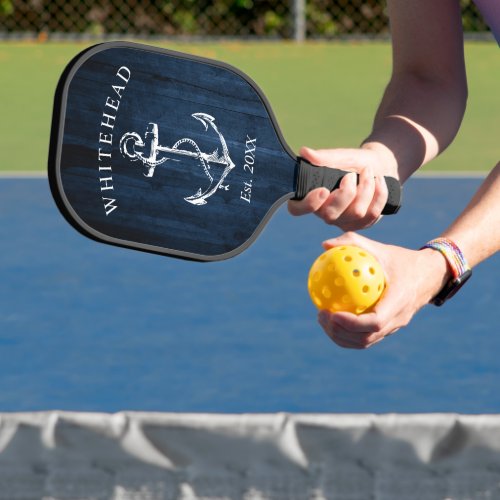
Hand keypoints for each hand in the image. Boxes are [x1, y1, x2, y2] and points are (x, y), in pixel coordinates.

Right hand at [288, 145, 397, 230]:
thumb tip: (304, 152)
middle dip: (346, 193)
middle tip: (351, 175)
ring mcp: (343, 221)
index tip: (323, 190)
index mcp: (312, 196)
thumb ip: (324, 157)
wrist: (379, 167)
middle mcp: (324, 213)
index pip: (297, 209)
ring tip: (368, 172)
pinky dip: (379, 193)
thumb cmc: (354, 162)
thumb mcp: (341, 156)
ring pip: (356, 213)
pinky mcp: (361, 224)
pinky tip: (379, 181)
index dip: (308, 204)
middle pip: (330, 215)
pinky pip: (372, 214)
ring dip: (366, 188)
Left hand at [316, 232, 450, 348]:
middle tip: (321, 315)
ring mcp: (394, 327)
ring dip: (341, 336)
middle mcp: (398, 319)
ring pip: (365, 342)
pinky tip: (331, 318)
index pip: (375, 322)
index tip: (332, 313)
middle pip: (366, 338)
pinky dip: (347, 334)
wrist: (429, 275)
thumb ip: (353, 243)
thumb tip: (324, 245)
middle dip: (340, 332)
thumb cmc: (401, 260)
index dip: (352, 323)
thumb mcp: (380, 248)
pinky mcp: (389, 329)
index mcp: (399, 301)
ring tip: (322, 319)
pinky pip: (366, 337)